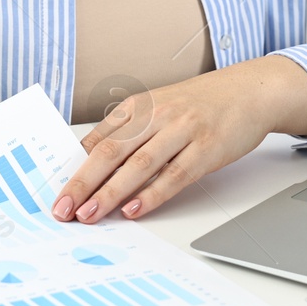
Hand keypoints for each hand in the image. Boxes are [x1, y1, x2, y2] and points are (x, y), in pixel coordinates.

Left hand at [51, 55, 306, 222]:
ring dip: (111, 192)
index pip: (97, 140)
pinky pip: (175, 175)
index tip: (57, 192)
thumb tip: (90, 162)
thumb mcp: (157, 109)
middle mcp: (156, 115)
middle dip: (83, 183)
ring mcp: (182, 130)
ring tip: (91, 214)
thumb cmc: (199, 105)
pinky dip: (152, 194)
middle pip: (111, 152)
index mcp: (138, 106)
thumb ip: (128, 133)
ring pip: (139, 164)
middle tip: (64, 208)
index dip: (74, 168)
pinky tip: (135, 209)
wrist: (249, 91)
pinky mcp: (207, 148)